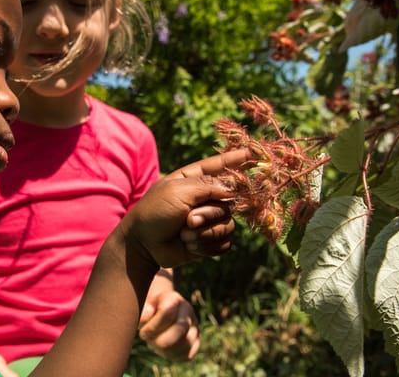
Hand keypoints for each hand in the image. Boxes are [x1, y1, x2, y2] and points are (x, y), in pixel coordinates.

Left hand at [121, 148, 250, 268]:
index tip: (255, 152)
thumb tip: (233, 189)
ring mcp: (207, 220)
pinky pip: (225, 243)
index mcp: (193, 179)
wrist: (143, 246)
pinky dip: (207, 247)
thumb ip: (208, 186)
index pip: (220, 166)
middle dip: (209, 214)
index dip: (237, 159)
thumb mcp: (178, 191)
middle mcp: (204, 198)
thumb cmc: (155, 212)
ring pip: (228, 225)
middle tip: (188, 220)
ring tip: (185, 235)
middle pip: (229, 202)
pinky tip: (190, 247)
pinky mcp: (208, 241)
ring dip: (205, 233)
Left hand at [138, 290, 200, 360]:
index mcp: (174, 299)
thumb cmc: (148, 309)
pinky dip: (174, 356)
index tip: (142, 333)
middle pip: (180, 329)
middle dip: (161, 341)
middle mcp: (187, 311)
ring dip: (167, 350)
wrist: (159, 310)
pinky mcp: (195, 340)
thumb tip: (145, 317)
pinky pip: (188, 354)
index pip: (167, 313)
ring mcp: (194, 325)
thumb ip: (143, 310)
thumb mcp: (143, 306)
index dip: (152, 327)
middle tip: (149, 341)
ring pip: (186, 343)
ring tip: (155, 345)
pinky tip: (164, 350)